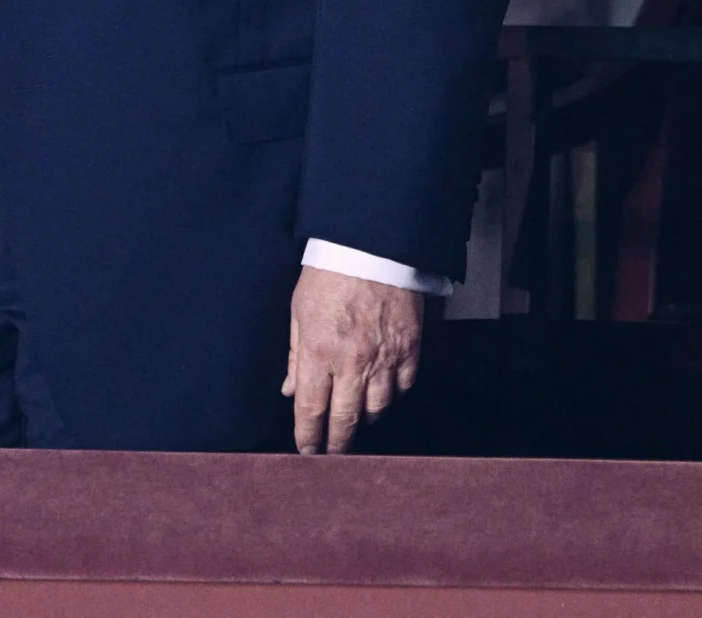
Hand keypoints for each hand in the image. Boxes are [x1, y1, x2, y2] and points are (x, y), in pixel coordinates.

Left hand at [282, 266, 421, 452]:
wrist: (371, 248)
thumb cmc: (328, 276)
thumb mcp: (298, 313)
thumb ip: (296, 356)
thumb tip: (290, 390)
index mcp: (320, 352)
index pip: (312, 409)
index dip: (309, 436)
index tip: (307, 451)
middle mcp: (354, 362)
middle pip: (347, 418)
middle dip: (338, 443)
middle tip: (333, 454)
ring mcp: (386, 357)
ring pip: (379, 407)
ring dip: (365, 418)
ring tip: (356, 419)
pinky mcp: (410, 348)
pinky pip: (404, 386)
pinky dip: (393, 395)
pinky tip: (383, 394)